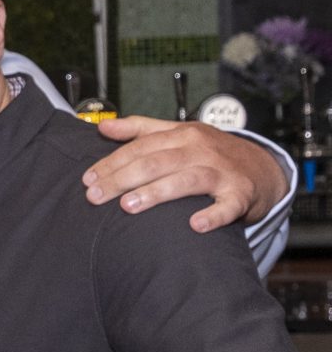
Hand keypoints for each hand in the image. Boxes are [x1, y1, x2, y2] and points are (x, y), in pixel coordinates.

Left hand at [87, 116, 287, 231]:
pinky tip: (195, 225)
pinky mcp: (241, 195)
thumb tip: (103, 126)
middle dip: (123, 178)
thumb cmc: (213, 152)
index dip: (112, 162)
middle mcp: (201, 150)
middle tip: (96, 196)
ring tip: (128, 206)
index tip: (88, 179)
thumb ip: (140, 129)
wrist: (263, 168)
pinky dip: (214, 215)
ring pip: (186, 180)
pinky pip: (228, 206)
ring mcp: (222, 172)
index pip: (141, 147)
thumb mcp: (179, 133)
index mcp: (183, 135)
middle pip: (156, 162)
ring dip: (157, 193)